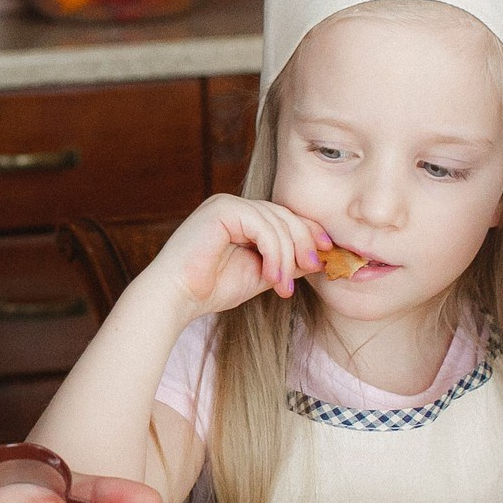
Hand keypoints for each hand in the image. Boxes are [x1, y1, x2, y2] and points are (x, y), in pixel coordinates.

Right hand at [137, 193, 332, 322]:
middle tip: (314, 269)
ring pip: (276, 222)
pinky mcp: (222, 209)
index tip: (327, 253)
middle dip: (303, 243)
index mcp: (241, 217)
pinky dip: (274, 253)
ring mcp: (226, 204)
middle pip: (284, 216)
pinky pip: (262, 226)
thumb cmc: (211, 289)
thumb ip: (285, 262)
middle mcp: (234, 205)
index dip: (308, 232)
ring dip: (287, 257)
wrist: (175, 298)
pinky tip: (272, 278)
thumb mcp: (260, 274)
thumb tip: (318, 257)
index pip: (284, 217)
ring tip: (284, 287)